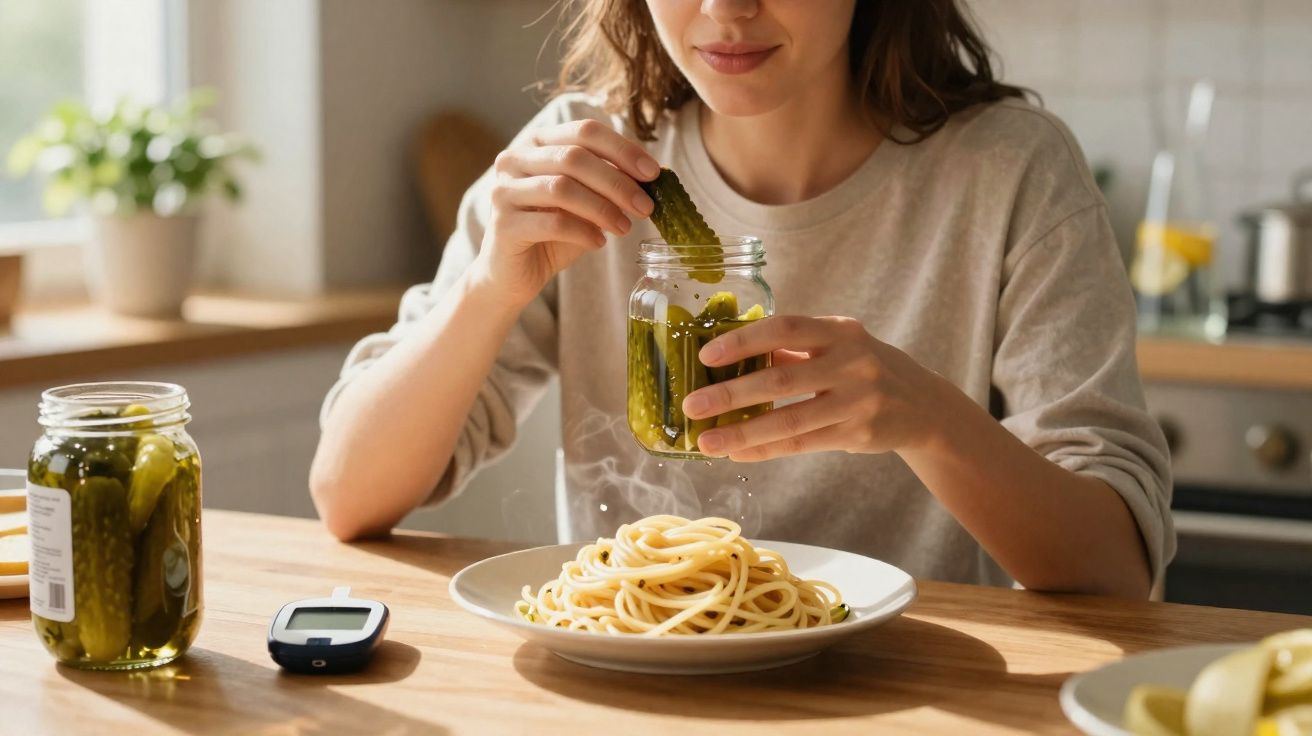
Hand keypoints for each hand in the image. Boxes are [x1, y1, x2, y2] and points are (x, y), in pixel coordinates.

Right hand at [475, 119, 659, 305]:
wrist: (513, 274)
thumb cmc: (552, 234)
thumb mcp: (587, 202)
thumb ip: (611, 184)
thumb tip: (658, 174)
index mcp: (537, 143)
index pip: (584, 131)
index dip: (623, 149)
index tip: (653, 173)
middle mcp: (514, 159)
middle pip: (574, 157)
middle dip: (617, 182)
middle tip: (646, 207)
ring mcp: (504, 191)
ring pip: (562, 188)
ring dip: (602, 208)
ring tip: (625, 228)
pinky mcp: (503, 225)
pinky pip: (552, 223)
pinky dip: (583, 232)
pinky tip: (598, 242)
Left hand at [681, 316, 958, 461]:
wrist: (924, 406)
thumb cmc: (865, 370)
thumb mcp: (837, 348)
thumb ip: (791, 351)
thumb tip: (728, 356)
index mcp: (840, 331)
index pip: (785, 327)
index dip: (744, 340)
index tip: (706, 355)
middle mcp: (852, 361)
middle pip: (781, 378)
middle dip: (731, 393)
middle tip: (692, 405)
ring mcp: (858, 400)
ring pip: (789, 419)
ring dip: (742, 432)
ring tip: (706, 441)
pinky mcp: (859, 433)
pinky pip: (801, 443)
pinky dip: (765, 449)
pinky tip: (737, 453)